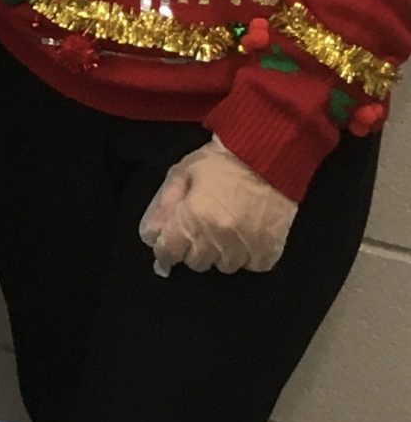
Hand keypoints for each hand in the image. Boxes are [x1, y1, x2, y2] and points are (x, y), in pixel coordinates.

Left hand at [139, 138, 296, 276]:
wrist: (270, 155)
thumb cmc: (221, 161)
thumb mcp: (182, 174)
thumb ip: (163, 206)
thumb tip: (150, 236)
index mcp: (193, 219)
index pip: (168, 253)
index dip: (165, 249)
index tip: (169, 243)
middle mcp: (218, 238)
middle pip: (195, 263)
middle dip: (193, 247)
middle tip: (200, 226)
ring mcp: (246, 246)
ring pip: (223, 266)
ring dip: (220, 253)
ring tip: (225, 229)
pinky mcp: (270, 249)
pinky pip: (252, 265)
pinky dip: (247, 255)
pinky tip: (246, 236)